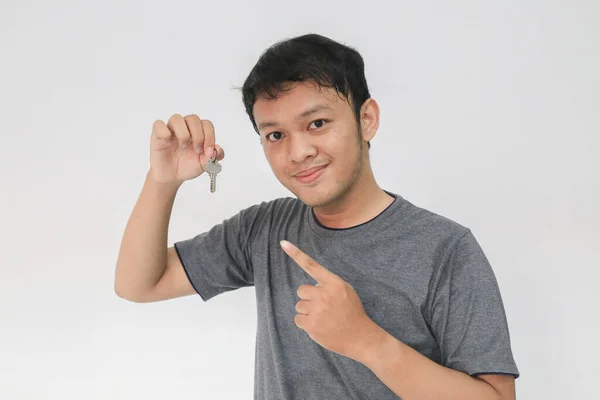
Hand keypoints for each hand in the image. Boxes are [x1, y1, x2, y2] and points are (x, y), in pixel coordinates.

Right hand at [149, 114, 224, 183]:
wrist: (172, 177)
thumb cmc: (187, 166)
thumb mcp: (204, 165)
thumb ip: (213, 157)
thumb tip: (218, 149)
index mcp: (198, 132)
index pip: (206, 124)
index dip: (210, 136)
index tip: (208, 151)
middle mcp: (185, 128)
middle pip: (193, 118)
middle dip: (198, 135)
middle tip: (197, 149)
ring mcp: (171, 130)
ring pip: (176, 118)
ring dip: (183, 133)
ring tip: (183, 146)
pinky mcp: (157, 134)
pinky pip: (158, 124)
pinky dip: (164, 132)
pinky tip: (167, 142)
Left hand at [280, 240, 382, 361]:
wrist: (360, 337)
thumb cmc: (352, 312)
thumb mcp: (346, 290)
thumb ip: (329, 284)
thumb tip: (312, 286)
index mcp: (334, 283)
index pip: (311, 266)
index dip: (296, 254)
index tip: (283, 243)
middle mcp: (324, 294)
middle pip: (301, 290)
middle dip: (309, 298)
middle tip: (323, 307)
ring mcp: (317, 310)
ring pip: (299, 306)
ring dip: (308, 312)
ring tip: (323, 318)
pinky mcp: (311, 325)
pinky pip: (298, 319)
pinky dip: (306, 324)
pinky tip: (319, 326)